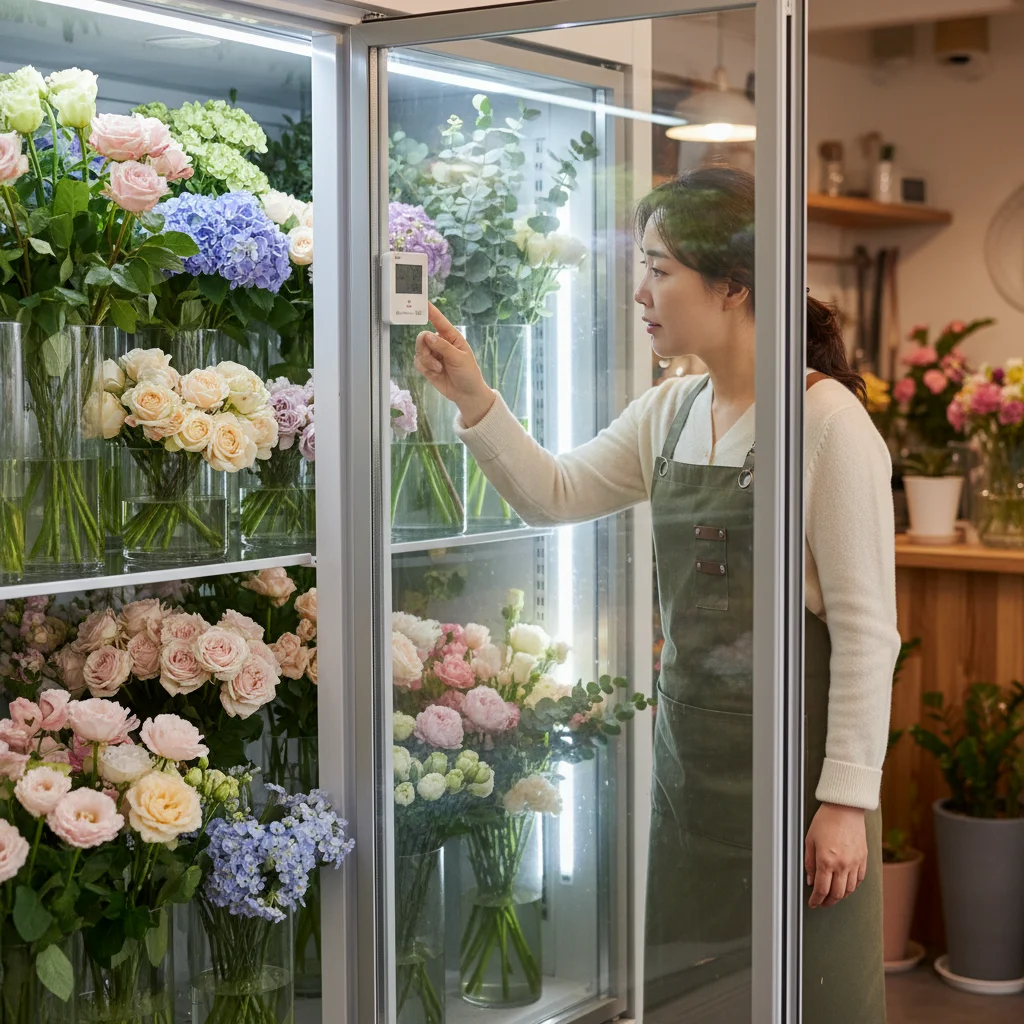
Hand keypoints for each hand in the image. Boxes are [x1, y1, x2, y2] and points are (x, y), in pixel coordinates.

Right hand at [414, 303, 494, 426]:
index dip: (430, 311)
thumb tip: (428, 336)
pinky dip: (424, 368)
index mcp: (451, 337)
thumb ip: (443, 347)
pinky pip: (417, 362)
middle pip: (422, 337)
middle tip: (435, 361)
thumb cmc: (469, 374)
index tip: (422, 302)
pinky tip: (435, 373)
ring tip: (439, 369)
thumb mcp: (460, 358)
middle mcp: (440, 343)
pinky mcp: (427, 365)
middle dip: (425, 349)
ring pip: (418, 350)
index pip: (439, 321)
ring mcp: (433, 354)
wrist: (466, 394)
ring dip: (427, 361)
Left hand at [804, 803, 867, 908]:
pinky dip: (852, 887)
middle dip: (828, 902)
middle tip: (822, 902)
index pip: (821, 889)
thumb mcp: (809, 840)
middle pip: (837, 894)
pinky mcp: (864, 859)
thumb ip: (809, 862)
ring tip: (833, 896)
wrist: (845, 808)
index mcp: (826, 860)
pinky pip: (859, 880)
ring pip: (849, 890)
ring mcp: (855, 863)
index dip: (816, 900)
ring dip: (840, 896)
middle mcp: (842, 865)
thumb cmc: (826, 820)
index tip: (813, 903)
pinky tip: (846, 886)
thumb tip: (810, 879)